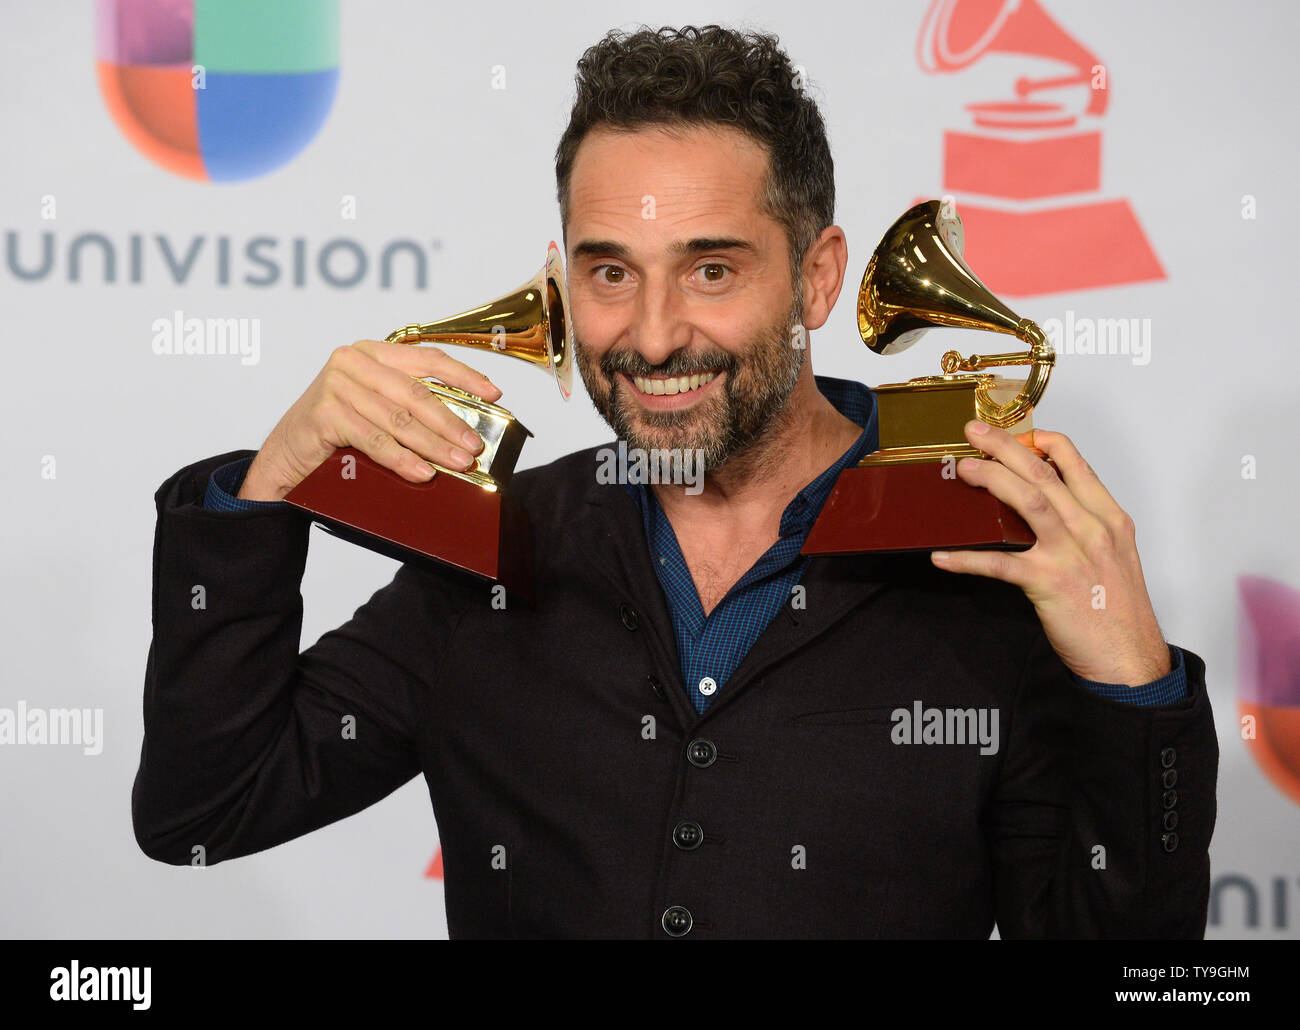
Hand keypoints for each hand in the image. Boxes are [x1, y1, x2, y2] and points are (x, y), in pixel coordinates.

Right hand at [238, 340, 501, 501]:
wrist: (287, 455)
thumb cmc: (338, 433)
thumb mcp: (376, 409)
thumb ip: (410, 406)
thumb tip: (465, 427)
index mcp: (372, 352)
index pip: (427, 358)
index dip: (464, 375)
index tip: (494, 394)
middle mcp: (353, 362)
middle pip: (416, 392)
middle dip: (451, 422)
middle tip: (475, 445)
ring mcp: (336, 385)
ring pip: (398, 419)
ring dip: (433, 445)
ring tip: (458, 462)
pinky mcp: (324, 413)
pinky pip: (374, 439)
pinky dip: (402, 458)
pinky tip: (423, 472)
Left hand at [929, 421, 1171, 686]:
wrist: (1131, 658)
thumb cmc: (1119, 610)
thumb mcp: (1114, 555)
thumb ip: (1086, 526)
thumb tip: (1047, 505)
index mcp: (1109, 518)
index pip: (1076, 463)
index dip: (1043, 442)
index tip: (1018, 434)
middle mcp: (1091, 528)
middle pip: (1043, 473)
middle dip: (1005, 447)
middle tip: (974, 433)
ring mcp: (1070, 554)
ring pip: (1027, 501)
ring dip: (991, 480)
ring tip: (963, 470)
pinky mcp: (1048, 583)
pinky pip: (1000, 564)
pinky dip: (967, 559)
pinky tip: (944, 557)